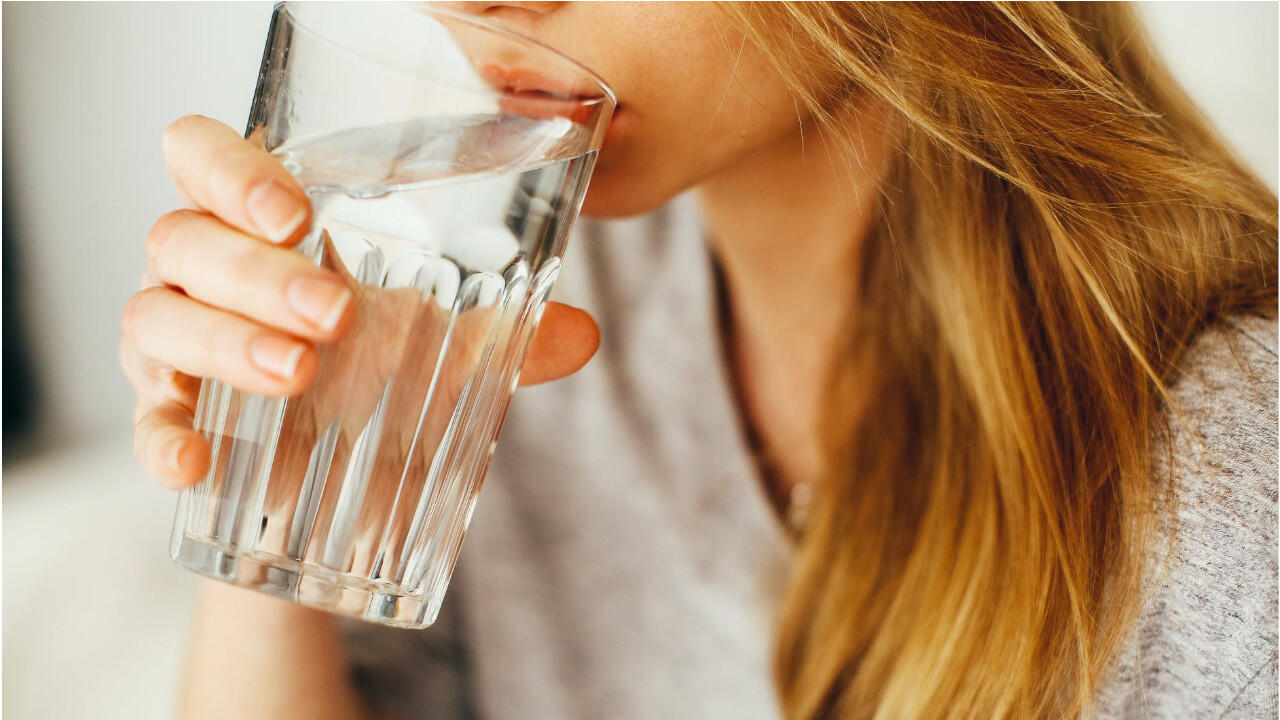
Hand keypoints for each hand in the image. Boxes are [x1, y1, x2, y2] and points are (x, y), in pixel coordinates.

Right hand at [122, 115, 599, 491]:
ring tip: (300, 373)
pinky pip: (144, 419)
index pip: (202, 156)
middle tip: (335, 313)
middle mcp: (202, 270)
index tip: (297, 214)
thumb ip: (505, 335)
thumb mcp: (441, 347)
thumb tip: (583, 334)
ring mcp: (172, 342)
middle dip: (256, 271)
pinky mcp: (168, 415)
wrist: (336, 482)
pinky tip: (194, 463)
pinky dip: (162, 437)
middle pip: (183, 236)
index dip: (232, 170)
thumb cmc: (376, 374)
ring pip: (156, 315)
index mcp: (259, 225)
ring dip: (225, 341)